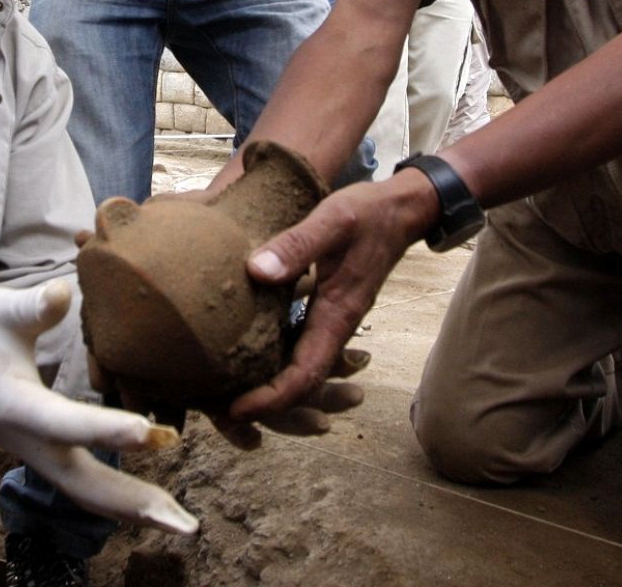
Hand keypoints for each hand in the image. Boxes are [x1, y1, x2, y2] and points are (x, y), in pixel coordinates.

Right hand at [0, 280, 197, 534]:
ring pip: (87, 492)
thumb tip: (64, 293)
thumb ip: (31, 306)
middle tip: (184, 522)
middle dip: (132, 501)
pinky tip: (154, 506)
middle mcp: (27, 441)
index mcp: (13, 405)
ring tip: (184, 525)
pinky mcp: (44, 454)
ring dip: (133, 508)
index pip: (64, 422)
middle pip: (83, 484)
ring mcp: (36, 453)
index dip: (105, 428)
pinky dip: (119, 499)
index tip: (149, 432)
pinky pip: (85, 485)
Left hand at [227, 176, 436, 423]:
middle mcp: (335, 325)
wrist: (401, 210)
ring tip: (227, 388)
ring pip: (302, 368)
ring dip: (271, 385)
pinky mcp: (326, 308)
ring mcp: (332, 320)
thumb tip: (254, 271)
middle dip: (265, 403)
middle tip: (220, 411)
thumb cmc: (367, 213)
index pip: (305, 374)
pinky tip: (248, 350)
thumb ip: (295, 245)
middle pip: (302, 383)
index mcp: (337, 314)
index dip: (271, 398)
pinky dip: (277, 358)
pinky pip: (302, 345)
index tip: (235, 409)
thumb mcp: (331, 220)